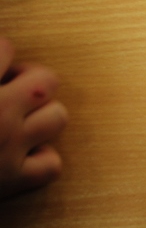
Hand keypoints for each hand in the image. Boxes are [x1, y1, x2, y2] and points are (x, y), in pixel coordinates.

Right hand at [0, 37, 67, 197]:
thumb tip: (3, 55)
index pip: (6, 47)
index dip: (2, 54)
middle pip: (47, 79)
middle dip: (32, 80)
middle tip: (11, 89)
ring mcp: (9, 147)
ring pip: (58, 117)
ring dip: (43, 117)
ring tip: (19, 121)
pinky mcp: (12, 180)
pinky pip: (51, 164)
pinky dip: (41, 159)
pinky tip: (22, 156)